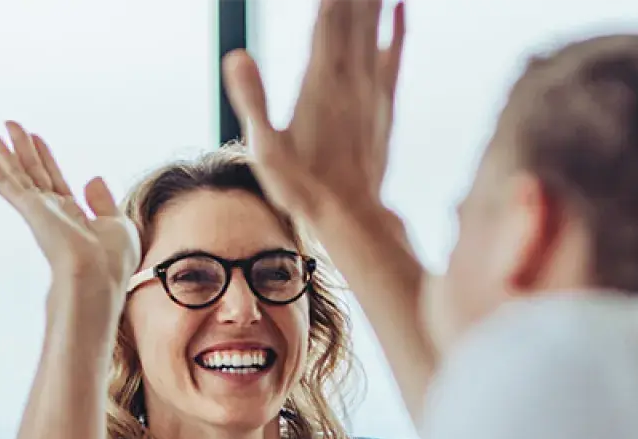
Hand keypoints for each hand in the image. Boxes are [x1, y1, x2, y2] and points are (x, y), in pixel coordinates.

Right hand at [0, 122, 140, 290]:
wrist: (98, 277)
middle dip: (22, 150)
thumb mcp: (118, 225)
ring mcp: (39, 211)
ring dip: (2, 155)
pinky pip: (8, 182)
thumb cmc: (112, 262)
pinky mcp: (30, 209)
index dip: (45, 159)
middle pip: (32, 173)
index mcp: (73, 217)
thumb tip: (93, 179)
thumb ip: (103, 202)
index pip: (54, 181)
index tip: (36, 138)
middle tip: (10, 126)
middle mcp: (52, 213)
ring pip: (16, 176)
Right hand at [222, 0, 405, 225]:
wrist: (352, 217)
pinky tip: (402, 5)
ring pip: (376, 25)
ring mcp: (371, 88)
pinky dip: (398, 26)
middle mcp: (351, 77)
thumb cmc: (303, 188)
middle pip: (355, 12)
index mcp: (320, 81)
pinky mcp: (384, 103)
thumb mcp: (265, 149)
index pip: (328, 14)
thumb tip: (236, 55)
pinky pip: (394, 54)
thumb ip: (252, 100)